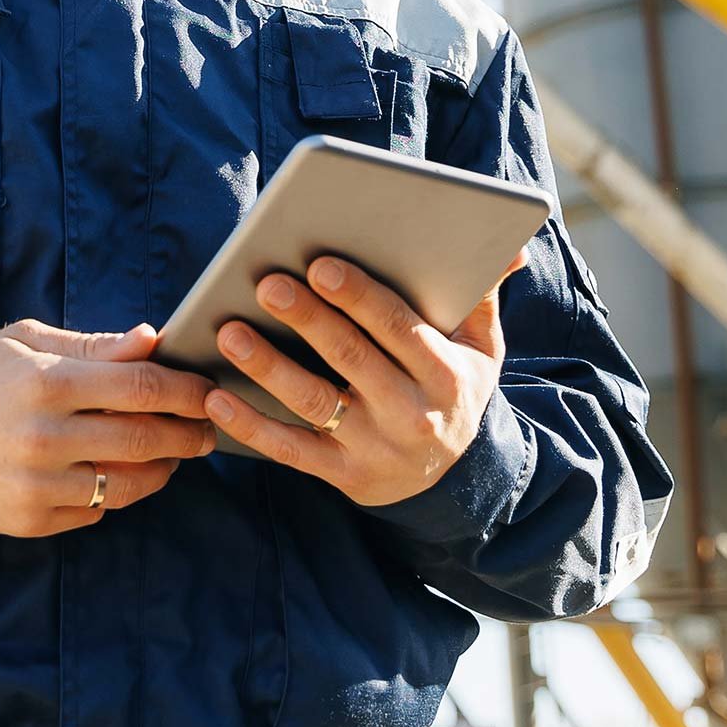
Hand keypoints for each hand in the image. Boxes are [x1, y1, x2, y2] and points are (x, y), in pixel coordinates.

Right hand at [0, 318, 219, 534]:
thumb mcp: (28, 342)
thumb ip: (94, 346)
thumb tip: (153, 340)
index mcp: (47, 382)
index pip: (139, 386)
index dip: (184, 389)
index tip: (209, 389)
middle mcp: (44, 436)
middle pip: (143, 439)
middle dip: (188, 432)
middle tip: (209, 428)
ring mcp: (37, 485)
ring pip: (127, 484)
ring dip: (163, 469)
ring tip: (176, 453)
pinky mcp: (30, 521)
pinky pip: (97, 511)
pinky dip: (120, 492)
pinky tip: (127, 473)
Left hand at [203, 249, 529, 507]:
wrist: (457, 482)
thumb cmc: (454, 388)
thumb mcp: (480, 348)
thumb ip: (482, 294)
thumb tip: (511, 244)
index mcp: (446, 375)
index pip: (399, 329)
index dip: (359, 297)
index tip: (320, 264)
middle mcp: (412, 416)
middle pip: (351, 359)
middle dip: (307, 319)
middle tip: (265, 283)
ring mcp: (375, 451)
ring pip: (314, 403)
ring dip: (267, 367)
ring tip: (229, 331)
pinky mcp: (342, 476)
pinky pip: (289, 451)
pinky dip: (250, 427)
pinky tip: (216, 400)